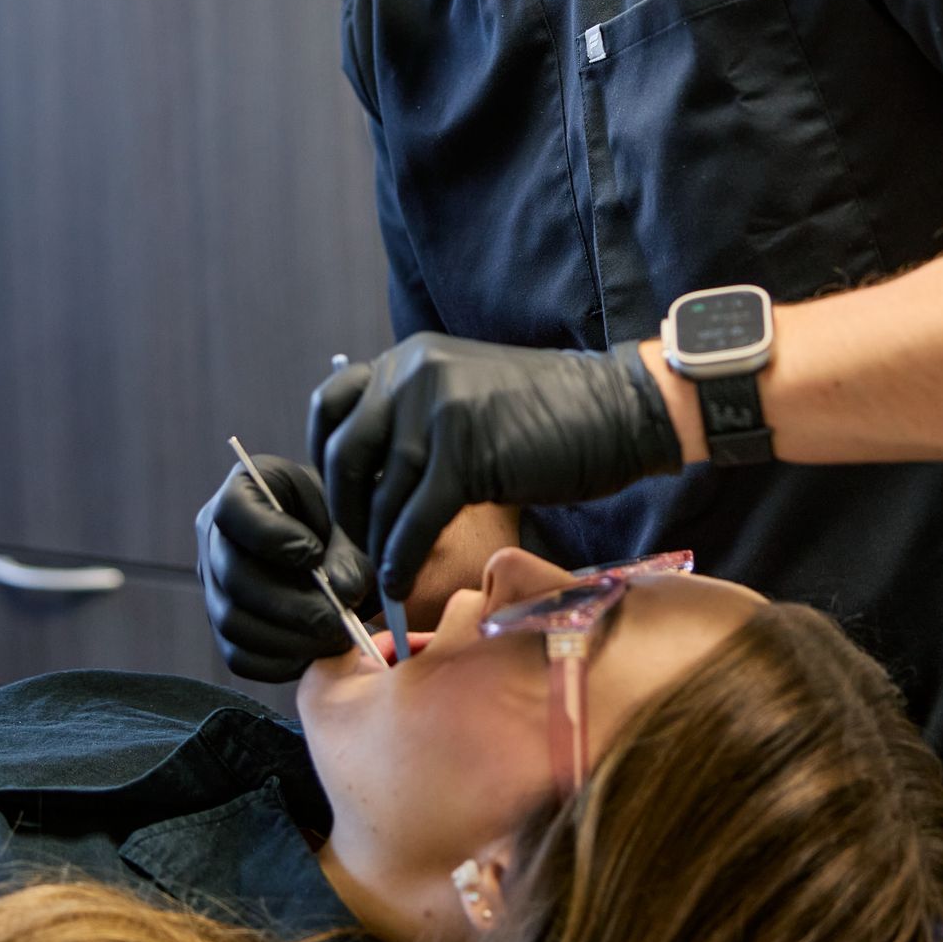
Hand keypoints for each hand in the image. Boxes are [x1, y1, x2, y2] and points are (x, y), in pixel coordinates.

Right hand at [196, 454, 377, 684]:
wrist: (340, 550)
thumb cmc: (344, 522)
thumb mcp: (350, 521)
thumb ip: (350, 553)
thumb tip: (343, 594)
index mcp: (243, 491)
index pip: (233, 511)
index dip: (271, 536)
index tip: (314, 555)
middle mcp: (216, 538)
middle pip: (233, 577)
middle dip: (291, 605)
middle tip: (339, 619)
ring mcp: (215, 585)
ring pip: (233, 622)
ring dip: (289, 639)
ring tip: (336, 638)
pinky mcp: (225, 627)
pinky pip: (240, 656)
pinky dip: (280, 662)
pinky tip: (317, 652)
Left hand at [309, 334, 682, 601]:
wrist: (618, 411)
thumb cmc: (549, 416)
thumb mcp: (465, 397)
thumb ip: (415, 420)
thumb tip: (370, 482)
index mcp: (409, 359)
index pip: (330, 405)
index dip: (324, 458)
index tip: (342, 498)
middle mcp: (413, 374)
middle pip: (343, 453)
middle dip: (346, 511)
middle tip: (361, 546)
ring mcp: (437, 409)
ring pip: (381, 494)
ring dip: (379, 546)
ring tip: (386, 576)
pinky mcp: (465, 451)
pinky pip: (416, 519)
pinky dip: (403, 558)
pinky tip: (402, 583)